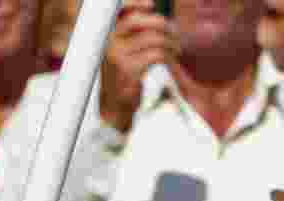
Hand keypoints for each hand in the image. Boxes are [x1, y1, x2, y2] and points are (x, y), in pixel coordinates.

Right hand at [99, 2, 179, 132]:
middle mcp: (110, 43)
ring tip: (176, 48)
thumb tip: (149, 15)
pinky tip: (172, 59)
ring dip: (169, 42)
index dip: (135, 3)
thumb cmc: (121, 80)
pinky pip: (156, 55)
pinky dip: (168, 55)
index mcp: (107, 36)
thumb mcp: (120, 54)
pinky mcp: (130, 71)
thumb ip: (129, 36)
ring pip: (151, 38)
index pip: (119, 11)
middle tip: (173, 32)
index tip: (151, 5)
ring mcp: (119, 57)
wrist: (114, 108)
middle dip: (160, 23)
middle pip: (138, 21)